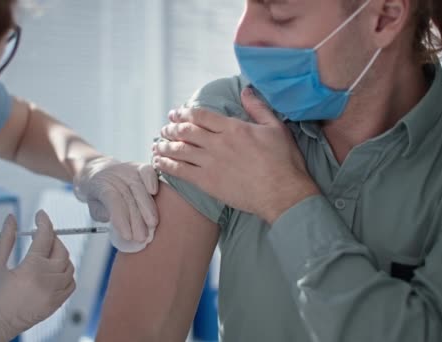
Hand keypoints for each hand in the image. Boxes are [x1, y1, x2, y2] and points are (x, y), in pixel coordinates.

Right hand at [0, 211, 75, 341]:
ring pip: (68, 266)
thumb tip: (12, 219)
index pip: (45, 237)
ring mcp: (53, 296)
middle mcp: (47, 282)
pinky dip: (66, 273)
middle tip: (39, 234)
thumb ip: (5, 239)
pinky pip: (70, 284)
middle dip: (52, 238)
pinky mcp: (54, 305)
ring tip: (44, 252)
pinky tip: (53, 270)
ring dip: (60, 255)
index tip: (40, 215)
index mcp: (31, 270)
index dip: (44, 222)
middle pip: (60, 250)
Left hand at [73, 157, 158, 242]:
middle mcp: (114, 175)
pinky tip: (154, 192)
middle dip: (137, 218)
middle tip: (142, 236)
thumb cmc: (99, 194)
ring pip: (139, 187)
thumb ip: (101, 213)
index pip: (112, 200)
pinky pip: (147, 171)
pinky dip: (152, 180)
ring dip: (148, 208)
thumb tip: (115, 219)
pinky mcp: (139, 166)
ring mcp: (127, 169)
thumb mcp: (94, 207)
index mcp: (100, 185)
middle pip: (128, 196)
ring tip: (152, 225)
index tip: (128, 235)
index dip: (121, 218)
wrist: (99, 172)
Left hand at [153, 87, 318, 222]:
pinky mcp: (208, 182)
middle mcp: (218, 143)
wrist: (282, 193)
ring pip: (180, 150)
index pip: (201, 115)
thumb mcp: (276, 128)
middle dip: (172, 128)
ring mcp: (211, 163)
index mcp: (233, 128)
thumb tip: (246, 90)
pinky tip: (159, 162)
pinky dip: (167, 165)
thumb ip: (258, 108)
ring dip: (166, 146)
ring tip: (158, 144)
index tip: (175, 114)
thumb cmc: (283, 162)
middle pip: (186, 131)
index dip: (184, 113)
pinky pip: (181, 171)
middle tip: (165, 129)